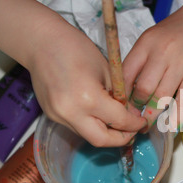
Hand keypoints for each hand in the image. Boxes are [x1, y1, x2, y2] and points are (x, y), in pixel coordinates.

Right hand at [28, 22, 146, 146]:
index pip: (119, 121)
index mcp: (88, 98)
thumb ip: (120, 96)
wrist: (41, 42)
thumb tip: (130, 114)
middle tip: (132, 131)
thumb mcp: (108, 71)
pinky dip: (91, 125)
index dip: (134, 125)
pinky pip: (76, 127)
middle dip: (121, 139)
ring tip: (117, 122)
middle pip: (101, 140)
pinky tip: (99, 115)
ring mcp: (58, 116)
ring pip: (88, 135)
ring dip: (105, 133)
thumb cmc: (76, 49)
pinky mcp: (51, 115)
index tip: (141, 123)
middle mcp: (71, 112)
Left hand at [122, 8, 182, 131]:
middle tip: (135, 117)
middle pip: (143, 89)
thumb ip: (140, 60)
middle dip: (137, 107)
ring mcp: (182, 65)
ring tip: (149, 122)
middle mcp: (162, 53)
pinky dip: (176, 116)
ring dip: (153, 114)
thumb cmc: (177, 30)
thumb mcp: (152, 38)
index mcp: (146, 44)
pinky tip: (170, 125)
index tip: (121, 106)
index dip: (122, 94)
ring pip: (162, 97)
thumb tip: (128, 90)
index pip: (126, 74)